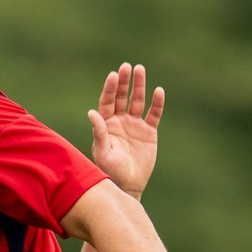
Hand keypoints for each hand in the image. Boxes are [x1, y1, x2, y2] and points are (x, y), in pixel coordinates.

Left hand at [87, 63, 162, 199]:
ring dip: (139, 86)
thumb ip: (99, 132)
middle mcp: (120, 121)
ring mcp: (135, 125)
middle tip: (126, 66)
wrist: (127, 184)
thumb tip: (92, 112)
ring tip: (140, 69)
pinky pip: (154, 114)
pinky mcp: (149, 132)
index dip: (110, 88)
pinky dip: (157, 103)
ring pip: (137, 101)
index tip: (113, 75)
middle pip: (122, 96)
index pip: (107, 101)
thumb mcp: (102, 152)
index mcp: (106, 124)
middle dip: (124, 82)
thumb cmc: (110, 170)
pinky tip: (159, 91)